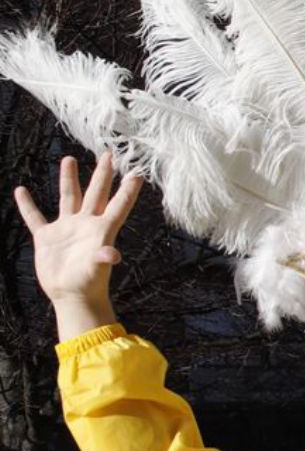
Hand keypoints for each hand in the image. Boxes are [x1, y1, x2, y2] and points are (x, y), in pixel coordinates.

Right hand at [14, 153, 142, 339]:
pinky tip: (21, 190)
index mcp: (101, 229)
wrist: (70, 297)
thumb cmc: (89, 284)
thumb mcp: (96, 268)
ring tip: (69, 159)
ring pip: (67, 197)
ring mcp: (66, 229)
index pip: (118, 204)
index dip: (127, 189)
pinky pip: (35, 217)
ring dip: (68, 179)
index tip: (137, 172)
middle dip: (102, 174)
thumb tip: (113, 255)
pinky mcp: (47, 238)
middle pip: (95, 193)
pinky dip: (28, 205)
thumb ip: (103, 257)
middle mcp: (85, 224)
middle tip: (108, 154)